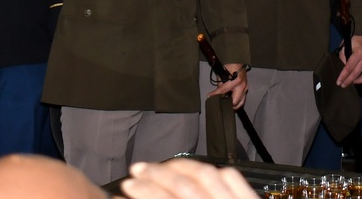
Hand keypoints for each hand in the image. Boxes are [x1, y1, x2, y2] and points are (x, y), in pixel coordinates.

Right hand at [120, 158, 258, 198]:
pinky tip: (199, 169)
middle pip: (185, 186)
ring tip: (162, 165)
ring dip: (181, 166)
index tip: (128, 185)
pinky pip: (232, 177)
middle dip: (157, 174)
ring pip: (208, 175)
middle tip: (138, 169)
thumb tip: (142, 196)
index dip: (144, 191)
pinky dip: (214, 170)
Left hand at [207, 63, 247, 109]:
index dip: (215, 94)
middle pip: (234, 102)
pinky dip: (237, 101)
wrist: (238, 60)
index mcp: (237, 81)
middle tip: (219, 103)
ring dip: (233, 104)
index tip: (209, 97)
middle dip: (226, 104)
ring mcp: (246, 88)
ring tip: (225, 104)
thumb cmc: (230, 65)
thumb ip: (220, 85)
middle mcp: (243, 86)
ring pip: (240, 103)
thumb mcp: (222, 74)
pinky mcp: (246, 89)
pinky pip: (242, 99)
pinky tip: (231, 101)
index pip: (224, 91)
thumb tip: (216, 94)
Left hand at [337, 35, 361, 86]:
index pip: (349, 68)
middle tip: (342, 85)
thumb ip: (343, 57)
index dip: (343, 76)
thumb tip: (342, 68)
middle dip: (348, 80)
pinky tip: (357, 79)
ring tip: (350, 83)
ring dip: (357, 81)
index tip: (338, 82)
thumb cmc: (353, 39)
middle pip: (356, 73)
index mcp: (359, 53)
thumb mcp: (344, 46)